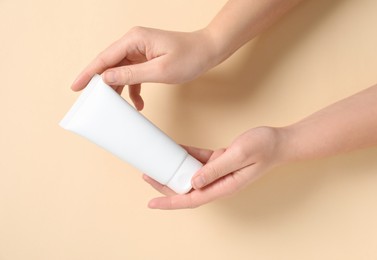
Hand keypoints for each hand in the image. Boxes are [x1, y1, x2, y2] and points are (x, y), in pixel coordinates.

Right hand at [71, 27, 217, 109]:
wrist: (209, 51)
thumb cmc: (189, 57)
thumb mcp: (159, 70)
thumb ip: (131, 75)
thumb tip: (107, 79)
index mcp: (134, 39)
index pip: (105, 58)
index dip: (89, 73)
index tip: (76, 87)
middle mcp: (134, 42)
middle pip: (110, 64)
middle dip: (102, 84)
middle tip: (93, 102)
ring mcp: (140, 50)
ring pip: (121, 71)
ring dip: (119, 90)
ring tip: (117, 107)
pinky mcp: (147, 58)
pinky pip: (133, 74)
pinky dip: (134, 89)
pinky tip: (138, 104)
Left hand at [143, 127, 285, 208]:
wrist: (278, 141)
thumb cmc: (263, 148)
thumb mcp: (239, 155)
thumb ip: (216, 169)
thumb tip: (193, 183)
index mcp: (224, 186)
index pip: (192, 199)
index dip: (170, 202)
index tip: (152, 203)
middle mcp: (220, 182)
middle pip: (187, 189)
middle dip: (166, 185)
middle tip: (147, 175)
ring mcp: (219, 172)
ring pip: (191, 175)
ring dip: (174, 170)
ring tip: (157, 163)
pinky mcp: (220, 161)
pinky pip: (199, 160)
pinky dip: (187, 155)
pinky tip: (176, 149)